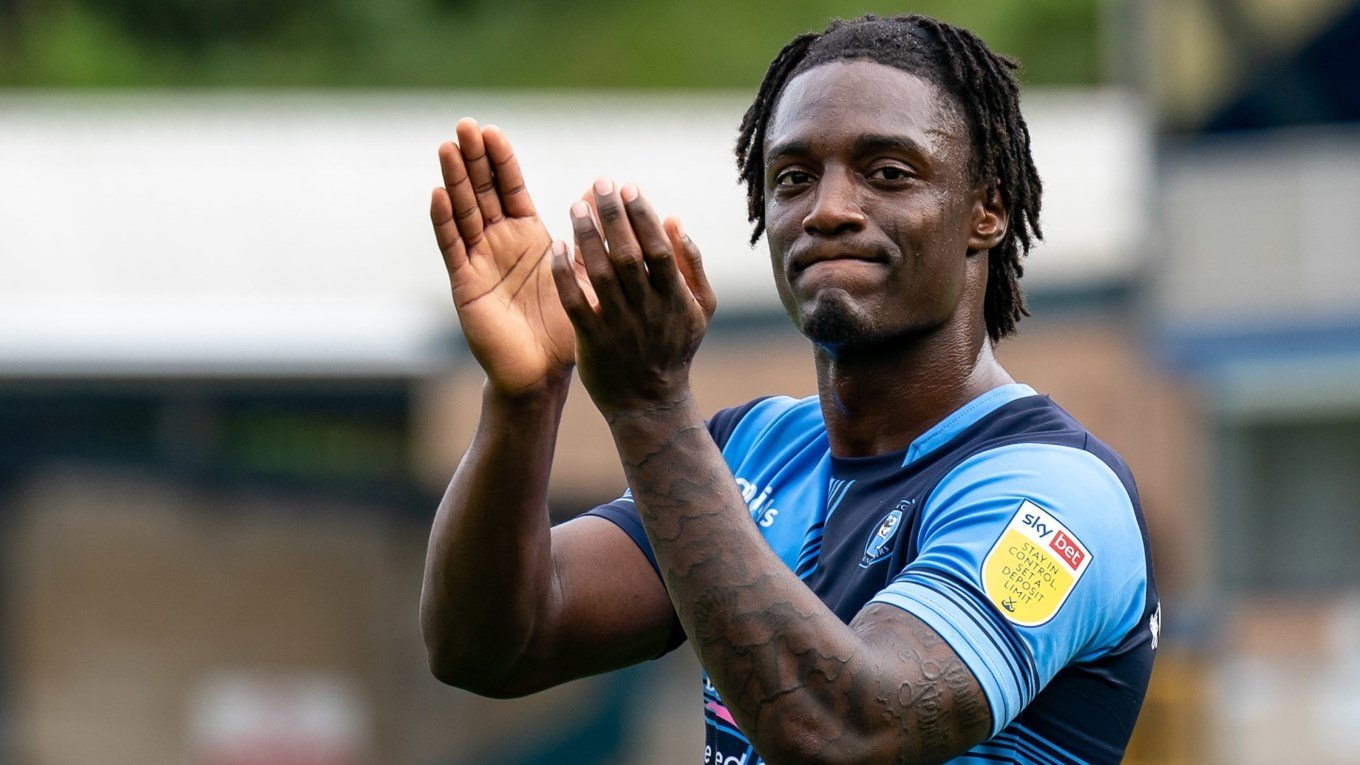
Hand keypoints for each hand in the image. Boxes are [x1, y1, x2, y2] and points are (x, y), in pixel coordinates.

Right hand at [431, 119, 593, 396]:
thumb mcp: (578, 272)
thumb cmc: (563, 327)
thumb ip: (584, 233)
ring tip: (446, 147)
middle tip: (463, 124)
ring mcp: (479, 262)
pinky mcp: (466, 285)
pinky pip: (453, 249)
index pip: (510, 188)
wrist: (543, 373)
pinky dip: (445, 222)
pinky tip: (438, 194)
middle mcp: (499, 244)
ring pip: (464, 213)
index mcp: (527, 236)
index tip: (491, 130)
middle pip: (482, 192)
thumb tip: (599, 189)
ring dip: (455, 180)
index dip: (500, 160)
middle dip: (473, 159)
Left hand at [550, 179, 716, 415]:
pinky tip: (557, 247)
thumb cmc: (674, 347)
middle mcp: (648, 310)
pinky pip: (575, 303)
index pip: (658, 249)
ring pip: (601, 275)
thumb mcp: (700, 309)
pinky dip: (565, 274)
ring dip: (588, 237)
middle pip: (629, 256)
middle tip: (601, 183)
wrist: (650, 403)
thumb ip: (691, 264)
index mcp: (676, 299)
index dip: (643, 216)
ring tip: (576, 206)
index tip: (628, 187)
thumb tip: (673, 219)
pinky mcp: (592, 341)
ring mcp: (619, 326)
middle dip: (614, 217)